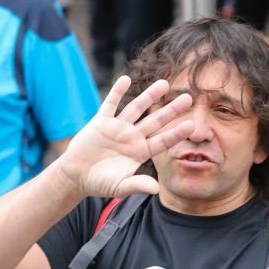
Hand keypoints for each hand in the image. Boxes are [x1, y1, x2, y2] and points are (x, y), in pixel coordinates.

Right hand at [56, 76, 196, 198]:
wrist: (76, 176)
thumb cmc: (101, 183)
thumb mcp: (120, 186)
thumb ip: (137, 185)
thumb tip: (156, 189)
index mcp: (141, 152)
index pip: (163, 141)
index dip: (177, 133)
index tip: (192, 125)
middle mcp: (133, 137)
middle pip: (156, 121)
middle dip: (171, 110)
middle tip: (189, 98)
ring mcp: (118, 127)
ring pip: (137, 108)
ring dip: (149, 96)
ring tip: (164, 83)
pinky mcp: (101, 122)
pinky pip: (110, 104)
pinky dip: (117, 92)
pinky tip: (125, 79)